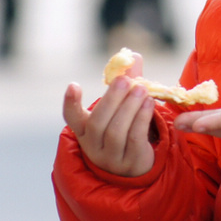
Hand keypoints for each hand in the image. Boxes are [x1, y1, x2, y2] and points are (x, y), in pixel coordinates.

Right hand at [62, 53, 156, 176]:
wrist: (138, 164)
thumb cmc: (126, 128)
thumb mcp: (122, 106)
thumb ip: (127, 82)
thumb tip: (133, 56)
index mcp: (85, 130)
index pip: (72, 118)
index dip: (71, 102)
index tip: (73, 84)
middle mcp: (93, 146)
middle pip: (98, 123)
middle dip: (112, 99)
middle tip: (125, 80)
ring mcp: (111, 158)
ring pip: (116, 132)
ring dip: (130, 108)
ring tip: (142, 89)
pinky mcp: (131, 163)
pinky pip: (135, 139)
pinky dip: (142, 119)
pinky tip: (150, 103)